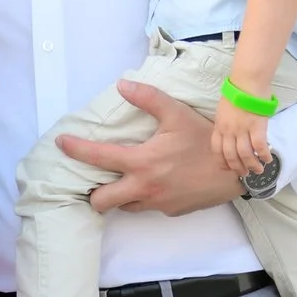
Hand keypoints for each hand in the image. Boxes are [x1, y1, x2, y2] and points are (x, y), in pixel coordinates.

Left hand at [56, 81, 241, 211]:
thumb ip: (148, 98)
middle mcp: (144, 187)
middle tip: (94, 180)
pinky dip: (143, 197)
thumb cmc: (204, 141)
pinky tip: (154, 183)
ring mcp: (157, 203)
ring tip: (123, 181)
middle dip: (93, 193)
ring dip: (119, 196)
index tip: (61, 143)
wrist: (235, 172)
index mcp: (141, 162)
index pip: (98, 158)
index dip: (75, 150)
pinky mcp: (169, 211)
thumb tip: (122, 84)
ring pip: (124, 206)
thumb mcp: (177, 114)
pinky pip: (147, 207)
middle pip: (101, 201)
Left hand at [210, 96, 273, 176]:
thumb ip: (225, 122)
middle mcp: (229, 131)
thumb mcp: (223, 109)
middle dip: (238, 167)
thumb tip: (231, 133)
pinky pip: (259, 146)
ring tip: (258, 170)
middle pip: (231, 155)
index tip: (228, 167)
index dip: (222, 161)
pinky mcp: (257, 126)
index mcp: (219, 126)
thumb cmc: (237, 90)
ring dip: (252, 165)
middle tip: (245, 173)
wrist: (246, 80)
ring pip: (245, 154)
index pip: (217, 149)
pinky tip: (267, 159)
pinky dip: (263, 155)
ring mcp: (242, 129)